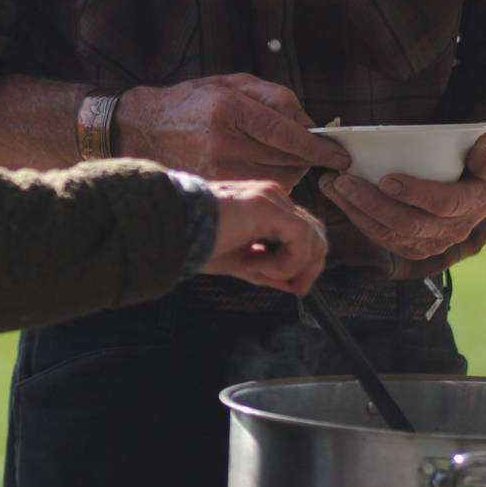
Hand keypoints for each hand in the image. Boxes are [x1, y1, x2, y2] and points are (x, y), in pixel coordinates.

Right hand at [118, 74, 351, 185]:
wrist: (142, 128)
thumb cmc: (191, 102)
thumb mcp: (231, 84)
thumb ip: (275, 98)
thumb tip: (310, 123)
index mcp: (231, 109)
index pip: (287, 134)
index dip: (318, 147)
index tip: (339, 154)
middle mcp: (224, 142)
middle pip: (287, 159)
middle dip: (306, 156)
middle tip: (308, 149)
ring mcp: (218, 169)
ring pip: (278, 178)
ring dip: (292, 170)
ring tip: (281, 156)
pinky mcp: (215, 186)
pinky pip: (260, 189)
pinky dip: (273, 181)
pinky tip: (264, 169)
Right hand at [201, 180, 326, 295]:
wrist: (169, 229)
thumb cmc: (194, 241)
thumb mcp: (239, 261)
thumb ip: (268, 271)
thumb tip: (293, 286)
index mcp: (267, 206)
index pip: (305, 233)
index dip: (307, 264)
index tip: (295, 288)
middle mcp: (273, 197)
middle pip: (316, 234)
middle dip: (309, 267)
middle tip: (294, 289)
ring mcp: (271, 198)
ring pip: (312, 237)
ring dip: (290, 265)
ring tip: (255, 268)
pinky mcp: (267, 206)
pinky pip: (300, 239)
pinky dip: (286, 261)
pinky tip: (255, 263)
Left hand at [319, 132, 485, 261]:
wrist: (474, 188)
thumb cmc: (475, 161)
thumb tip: (484, 161)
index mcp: (473, 203)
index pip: (444, 204)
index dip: (416, 194)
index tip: (386, 179)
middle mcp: (453, 230)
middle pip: (409, 224)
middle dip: (372, 203)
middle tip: (343, 181)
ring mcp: (433, 243)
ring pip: (390, 235)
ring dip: (357, 212)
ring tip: (332, 186)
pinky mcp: (414, 248)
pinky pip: (382, 238)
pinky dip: (358, 219)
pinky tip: (339, 198)